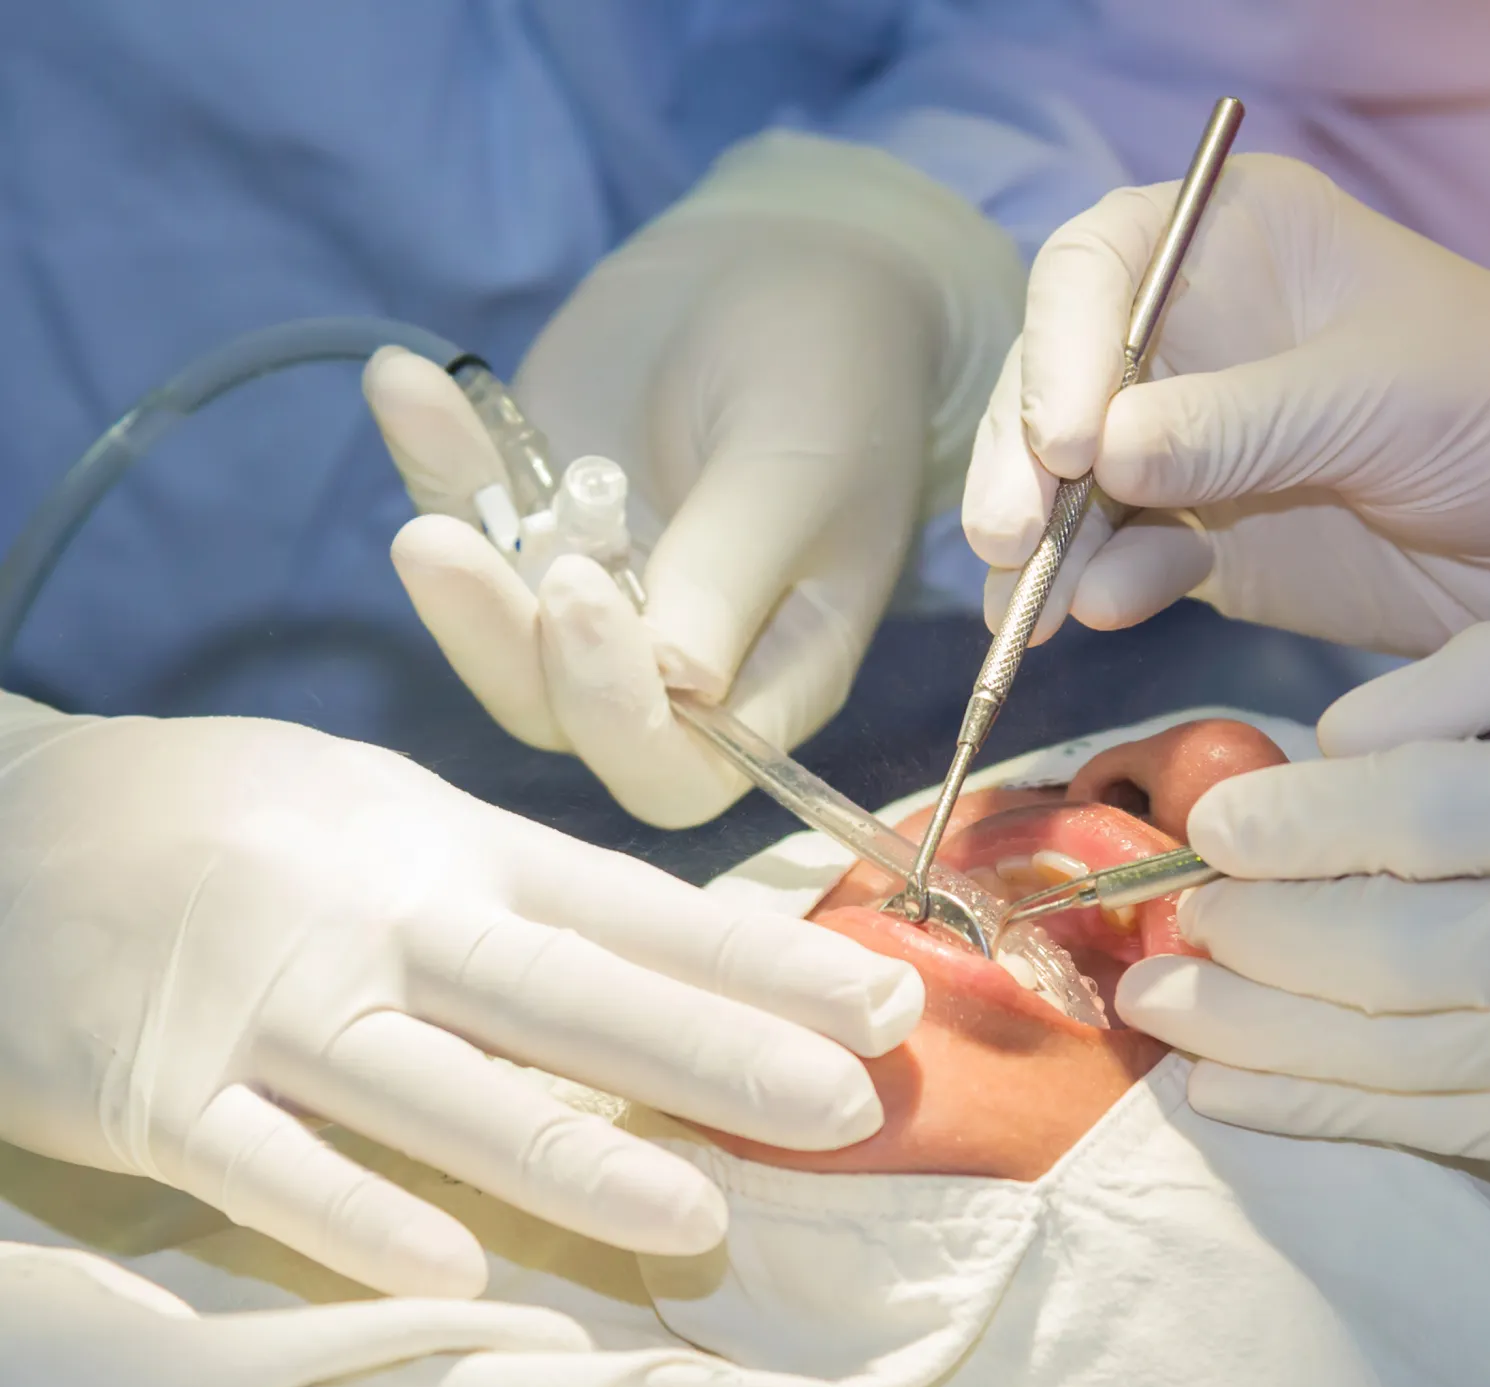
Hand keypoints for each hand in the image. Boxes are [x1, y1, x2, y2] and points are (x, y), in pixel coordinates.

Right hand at [0, 701, 923, 1292]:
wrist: (13, 817)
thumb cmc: (240, 820)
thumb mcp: (389, 815)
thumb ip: (516, 892)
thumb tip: (671, 968)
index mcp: (449, 846)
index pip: (635, 909)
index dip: (765, 960)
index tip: (884, 1004)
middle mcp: (380, 920)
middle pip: (572, 998)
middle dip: (718, 1056)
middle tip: (853, 1107)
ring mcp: (269, 1008)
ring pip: (445, 1095)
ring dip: (578, 1157)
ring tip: (702, 1216)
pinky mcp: (159, 1091)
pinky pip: (274, 1171)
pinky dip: (364, 1222)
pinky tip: (462, 1273)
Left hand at [367, 134, 1022, 826]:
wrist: (786, 262)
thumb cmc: (832, 366)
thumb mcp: (798, 462)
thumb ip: (734, 572)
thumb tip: (674, 681)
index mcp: (769, 678)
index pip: (678, 769)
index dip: (616, 716)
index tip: (579, 593)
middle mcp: (673, 664)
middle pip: (563, 716)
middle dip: (498, 644)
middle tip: (447, 543)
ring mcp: (592, 599)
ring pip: (495, 637)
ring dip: (448, 562)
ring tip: (421, 420)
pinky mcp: (530, 524)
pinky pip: (465, 522)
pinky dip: (431, 459)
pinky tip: (405, 382)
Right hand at [964, 154, 1489, 666]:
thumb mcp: (1382, 393)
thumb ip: (1244, 423)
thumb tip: (1103, 458)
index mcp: (1233, 247)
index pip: (1095, 269)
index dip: (1058, 348)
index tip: (1064, 440)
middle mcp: (1189, 343)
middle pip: (1055, 384)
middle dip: (1019, 459)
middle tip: (1009, 533)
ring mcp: (1188, 448)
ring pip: (1067, 486)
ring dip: (1038, 545)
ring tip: (1027, 606)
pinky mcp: (1200, 542)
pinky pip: (1120, 562)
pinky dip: (1097, 590)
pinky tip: (1096, 612)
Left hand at [1114, 621, 1489, 1209]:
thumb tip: (1335, 740)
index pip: (1414, 813)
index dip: (1292, 822)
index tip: (1215, 822)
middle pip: (1368, 942)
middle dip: (1249, 927)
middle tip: (1185, 909)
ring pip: (1368, 1045)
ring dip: (1240, 1027)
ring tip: (1152, 998)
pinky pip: (1410, 1125)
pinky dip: (1301, 1111)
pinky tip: (1214, 1091)